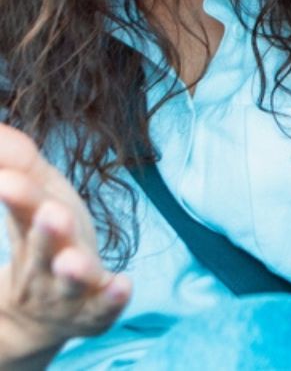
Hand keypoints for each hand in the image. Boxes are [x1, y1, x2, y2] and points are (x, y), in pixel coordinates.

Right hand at [0, 125, 129, 367]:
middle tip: (51, 212)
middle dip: (46, 232)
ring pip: (69, 283)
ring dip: (73, 270)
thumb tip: (0, 127)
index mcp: (30, 230)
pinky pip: (104, 307)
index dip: (19, 196)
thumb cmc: (44, 240)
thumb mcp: (35, 197)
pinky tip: (124, 284)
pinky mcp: (96, 312)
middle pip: (41, 249)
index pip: (22, 212)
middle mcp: (43, 264)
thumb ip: (18, 162)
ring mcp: (70, 291)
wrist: (40, 317)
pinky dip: (112, 297)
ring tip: (75, 261)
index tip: (8, 179)